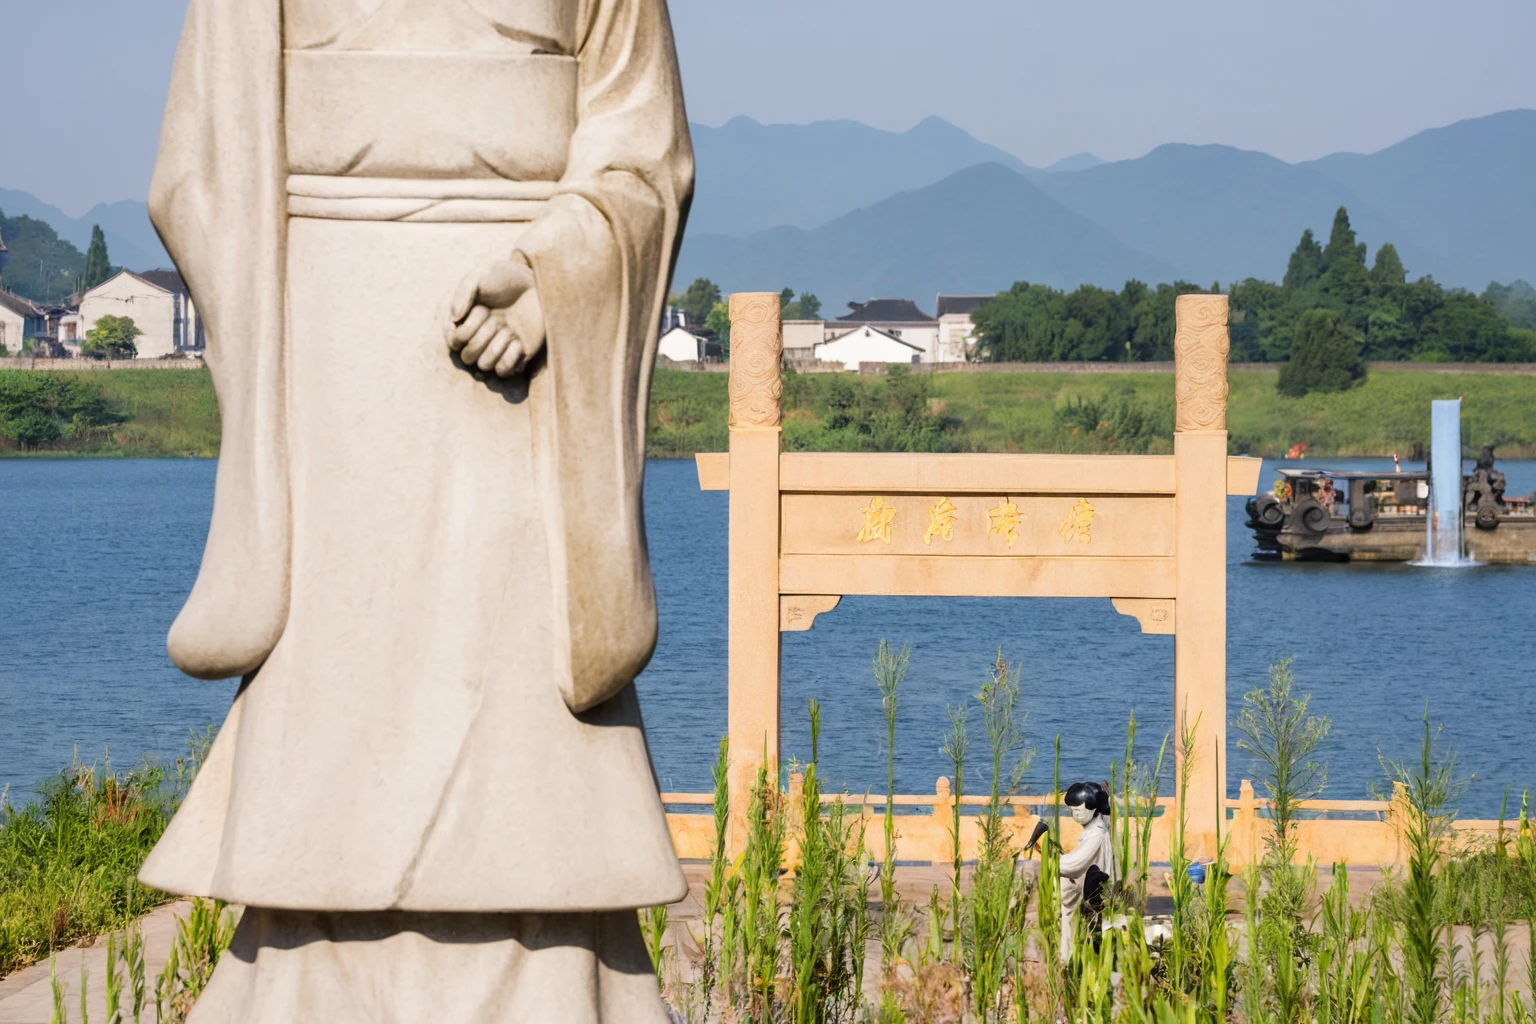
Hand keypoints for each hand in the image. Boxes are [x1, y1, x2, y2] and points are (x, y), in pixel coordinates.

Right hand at [445, 258, 546, 376]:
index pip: (453, 342)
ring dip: (496, 348)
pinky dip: (510, 358)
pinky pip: (503, 371)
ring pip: (484, 366)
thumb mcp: (481, 275)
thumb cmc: (507, 277)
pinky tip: (519, 341)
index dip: (464, 331)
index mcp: (466, 322)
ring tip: (509, 330)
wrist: (538, 284)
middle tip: (496, 319)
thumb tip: (455, 319)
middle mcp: (480, 337)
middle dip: (481, 338)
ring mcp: (498, 348)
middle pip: (467, 357)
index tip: (480, 309)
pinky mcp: (517, 356)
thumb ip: (463, 293)